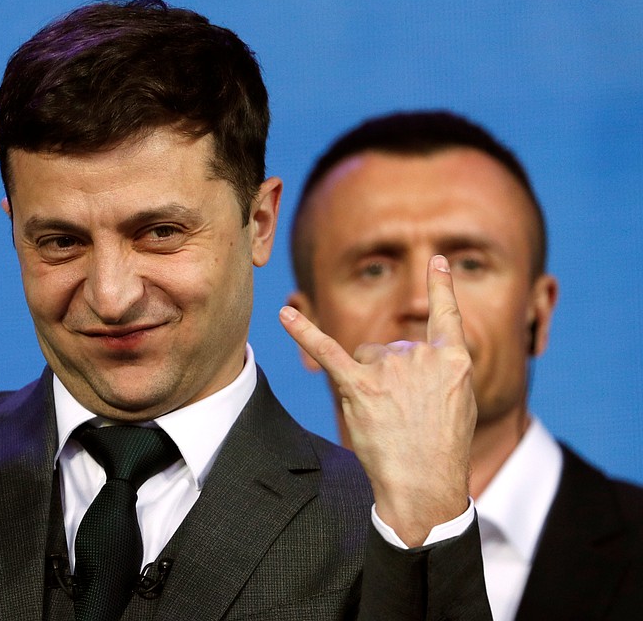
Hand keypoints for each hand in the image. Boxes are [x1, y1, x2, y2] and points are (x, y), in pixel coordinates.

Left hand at [280, 255, 475, 545]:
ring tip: (385, 417)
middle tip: (404, 415)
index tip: (437, 260)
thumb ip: (441, 370)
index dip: (441, 287)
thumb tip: (413, 354)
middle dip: (391, 376)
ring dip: (369, 381)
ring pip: (367, 357)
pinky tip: (285, 315)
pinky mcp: (359, 386)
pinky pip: (327, 351)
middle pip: (391, 348)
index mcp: (452, 360)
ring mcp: (389, 371)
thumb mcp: (460, 402)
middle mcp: (420, 357)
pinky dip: (303, 332)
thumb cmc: (443, 448)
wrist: (425, 484)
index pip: (446, 316)